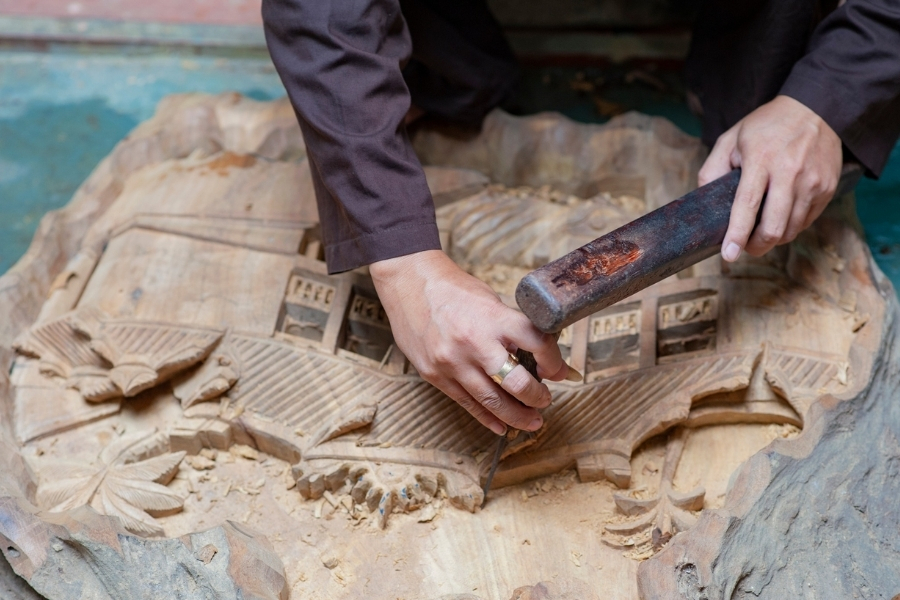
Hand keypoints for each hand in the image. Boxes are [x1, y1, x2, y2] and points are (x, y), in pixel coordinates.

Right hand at [370, 250, 570, 434]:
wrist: (409, 283)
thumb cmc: (454, 289)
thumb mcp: (491, 300)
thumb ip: (512, 327)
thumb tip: (540, 353)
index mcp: (493, 318)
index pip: (537, 343)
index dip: (555, 362)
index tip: (560, 372)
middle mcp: (474, 343)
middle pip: (517, 383)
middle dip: (537, 397)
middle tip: (545, 400)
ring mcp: (452, 362)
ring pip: (492, 402)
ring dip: (516, 416)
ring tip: (532, 421)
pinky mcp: (434, 375)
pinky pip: (466, 403)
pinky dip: (487, 418)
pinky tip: (502, 425)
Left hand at [699, 95, 841, 261]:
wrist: (816, 108)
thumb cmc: (766, 126)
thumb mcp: (731, 138)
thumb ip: (712, 169)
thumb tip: (703, 203)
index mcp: (761, 159)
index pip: (747, 204)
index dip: (737, 233)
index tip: (729, 255)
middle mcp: (790, 172)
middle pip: (773, 227)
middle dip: (756, 246)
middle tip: (745, 247)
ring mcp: (812, 182)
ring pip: (791, 230)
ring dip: (773, 239)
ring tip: (761, 232)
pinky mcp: (827, 188)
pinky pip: (806, 222)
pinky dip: (790, 227)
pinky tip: (780, 217)